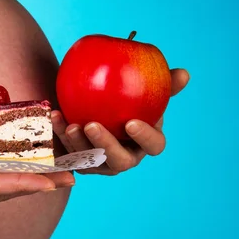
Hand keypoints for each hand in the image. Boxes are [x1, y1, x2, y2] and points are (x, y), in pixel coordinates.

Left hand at [52, 68, 189, 175]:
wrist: (95, 106)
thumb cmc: (125, 99)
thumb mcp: (143, 89)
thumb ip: (162, 83)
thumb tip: (183, 73)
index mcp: (145, 142)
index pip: (153, 146)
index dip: (144, 137)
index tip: (131, 122)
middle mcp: (125, 157)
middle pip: (120, 160)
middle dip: (105, 145)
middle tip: (91, 125)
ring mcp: (101, 164)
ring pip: (91, 160)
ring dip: (78, 143)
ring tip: (70, 123)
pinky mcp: (80, 162)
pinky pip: (69, 152)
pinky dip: (61, 135)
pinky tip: (55, 116)